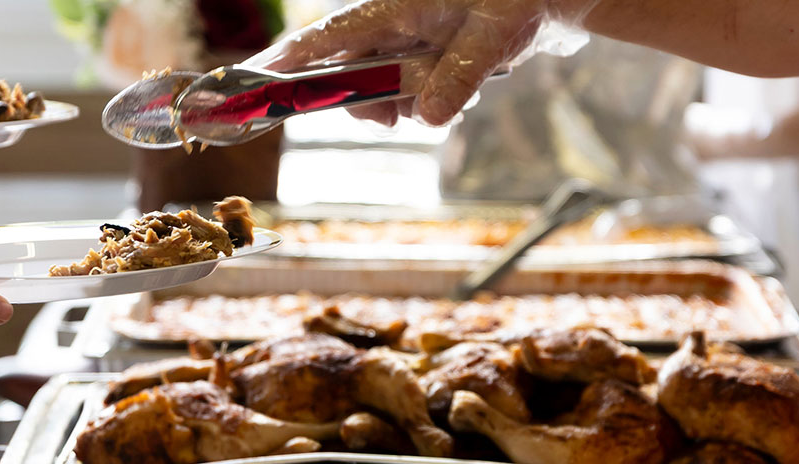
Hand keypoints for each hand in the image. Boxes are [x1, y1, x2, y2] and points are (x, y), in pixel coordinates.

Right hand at [246, 0, 583, 126]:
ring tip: (444, 96)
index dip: (284, 63)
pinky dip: (420, 102)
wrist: (544, 0)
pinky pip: (402, 90)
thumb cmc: (514, 0)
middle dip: (364, 102)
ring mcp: (402, 42)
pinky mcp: (418, 57)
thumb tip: (427, 116)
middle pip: (343, 73)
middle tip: (394, 116)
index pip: (323, 39)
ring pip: (374, 88)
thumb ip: (458, 78)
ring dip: (400, 105)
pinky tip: (453, 93)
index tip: (254, 84)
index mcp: (389, 9)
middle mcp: (387, 25)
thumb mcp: (490, 37)